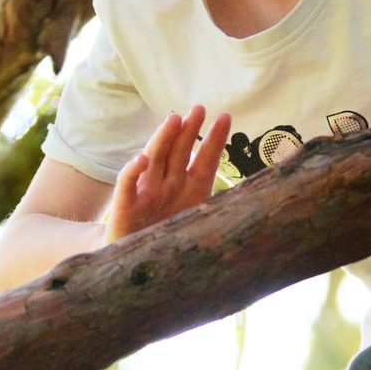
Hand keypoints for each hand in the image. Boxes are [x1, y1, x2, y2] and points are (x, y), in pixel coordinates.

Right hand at [106, 105, 231, 241]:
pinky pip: (128, 186)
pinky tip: (141, 159)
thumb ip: (212, 205)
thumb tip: (244, 196)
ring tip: (175, 119)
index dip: (214, 140)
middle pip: (179, 152)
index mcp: (188, 189)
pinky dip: (133, 172)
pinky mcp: (125, 206)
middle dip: (189, 130)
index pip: (204, 160)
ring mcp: (146, 193)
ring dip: (165, 139)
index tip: (226, 117)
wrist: (132, 261)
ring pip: (156, 160)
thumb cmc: (166, 238)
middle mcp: (168, 186)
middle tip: (199, 108)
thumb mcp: (194, 221)